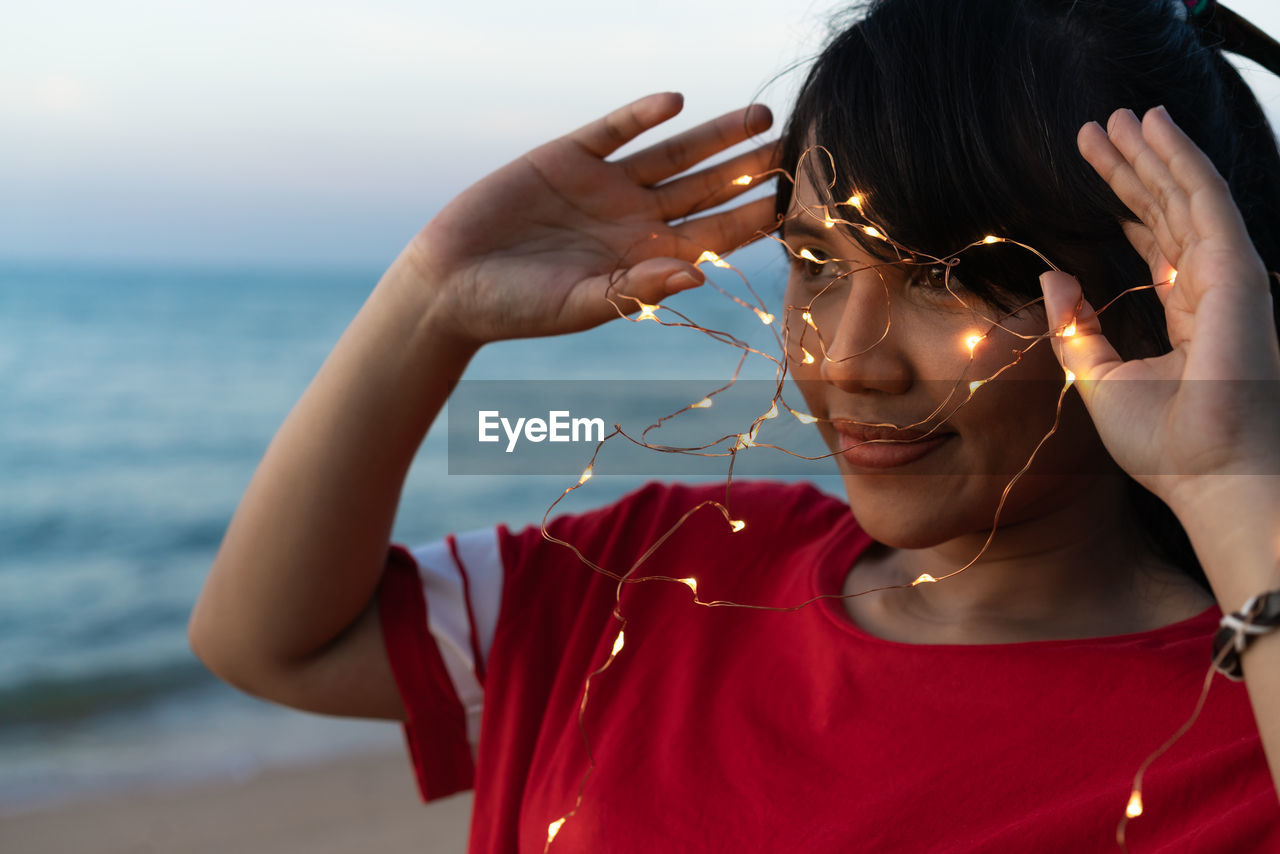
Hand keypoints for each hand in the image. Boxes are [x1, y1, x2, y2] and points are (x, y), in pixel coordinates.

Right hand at [398, 92, 776, 345]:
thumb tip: (698, 277)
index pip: (713, 237)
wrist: (451, 284)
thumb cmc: (517, 309)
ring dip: (714, 136)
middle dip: (748, 171)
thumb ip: (637, 289)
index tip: (795, 205)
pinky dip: (641, 116)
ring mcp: (604, 186)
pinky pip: (614, 131)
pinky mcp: (567, 157)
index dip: (753, 221)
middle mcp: (634, 219)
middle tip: (795, 150)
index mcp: (645, 260)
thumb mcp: (581, 305)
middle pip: (706, 189)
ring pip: (673, 154)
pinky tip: (674, 103)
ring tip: (758, 117)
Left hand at [1039, 106, 1279, 510]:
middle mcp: (1211, 289)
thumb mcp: (1098, 378)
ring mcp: (1228, 277)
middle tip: (1097, 128)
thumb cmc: (1164, 444)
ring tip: (1118, 116)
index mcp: (1187, 313)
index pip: (1155, 240)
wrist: (1208, 475)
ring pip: (1187, 196)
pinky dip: (1181, 160)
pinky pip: (1206, 200)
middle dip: (1133, 167)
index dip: (1127, 200)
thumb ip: (1076, 326)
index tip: (1095, 167)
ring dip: (1154, 152)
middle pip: (1168, 210)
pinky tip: (1156, 128)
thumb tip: (1053, 276)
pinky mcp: (1238, 272)